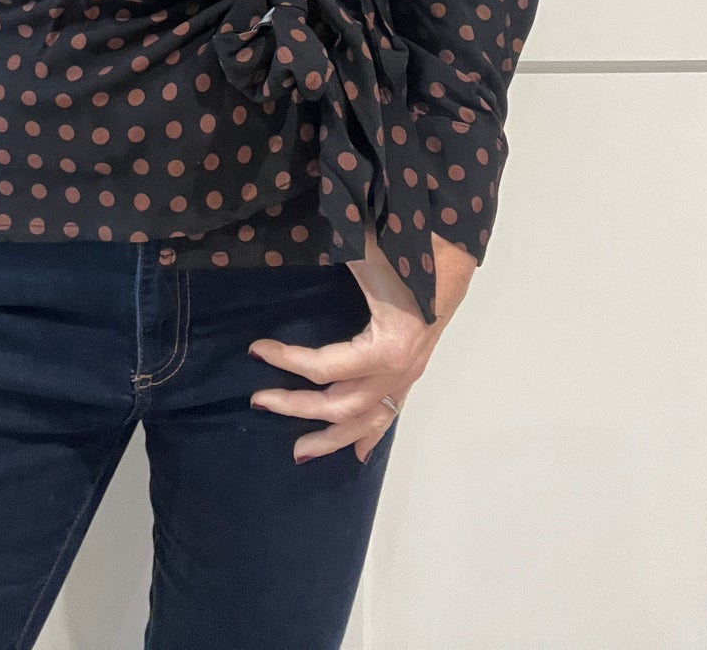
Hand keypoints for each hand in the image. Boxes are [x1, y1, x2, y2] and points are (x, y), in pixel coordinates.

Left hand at [248, 227, 477, 464]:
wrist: (449, 256)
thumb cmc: (405, 253)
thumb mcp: (362, 255)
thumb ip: (332, 265)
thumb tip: (296, 255)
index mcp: (387, 348)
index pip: (325, 367)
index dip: (287, 360)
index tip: (257, 349)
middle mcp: (398, 372)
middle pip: (340, 404)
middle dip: (297, 406)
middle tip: (259, 401)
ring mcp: (407, 377)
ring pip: (366, 421)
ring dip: (332, 438)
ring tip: (301, 452)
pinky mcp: (411, 374)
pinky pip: (390, 414)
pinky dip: (371, 435)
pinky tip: (358, 453)